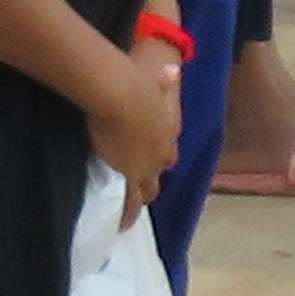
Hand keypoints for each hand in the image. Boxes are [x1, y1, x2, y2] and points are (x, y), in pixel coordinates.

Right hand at [88, 48, 184, 210]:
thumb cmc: (137, 84)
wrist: (123, 97)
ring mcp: (147, 167)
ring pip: (147, 192)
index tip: (153, 157)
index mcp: (168, 129)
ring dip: (141, 200)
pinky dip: (126, 215)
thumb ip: (165, 79)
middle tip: (141, 185)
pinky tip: (121, 226)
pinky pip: (130, 202)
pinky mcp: (130, 177)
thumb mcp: (156, 80)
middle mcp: (162, 152)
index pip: (168, 148)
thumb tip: (173, 69)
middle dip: (152, 178)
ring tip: (131, 213)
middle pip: (160, 172)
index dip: (160, 153)